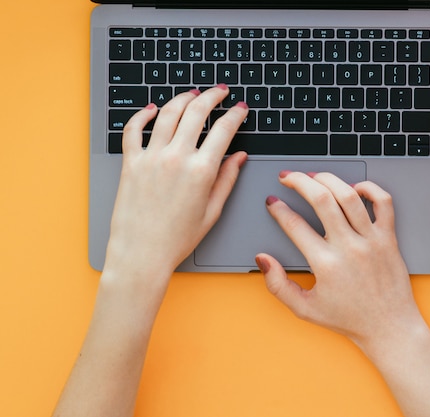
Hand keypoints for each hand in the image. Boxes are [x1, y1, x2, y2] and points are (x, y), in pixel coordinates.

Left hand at [104, 86, 248, 288]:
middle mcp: (176, 158)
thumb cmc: (176, 239)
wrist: (142, 254)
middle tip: (220, 91)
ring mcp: (151, 158)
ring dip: (183, 98)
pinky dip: (141, 114)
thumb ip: (227, 179)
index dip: (235, 114)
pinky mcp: (130, 163)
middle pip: (196, 112)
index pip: (223, 130)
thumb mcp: (212, 211)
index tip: (240, 108)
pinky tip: (151, 109)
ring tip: (192, 93)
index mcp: (201, 171)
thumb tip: (238, 157)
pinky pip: (133, 129)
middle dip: (212, 96)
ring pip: (167, 113)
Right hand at [255, 171, 420, 348]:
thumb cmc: (349, 319)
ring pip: (349, 195)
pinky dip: (370, 188)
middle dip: (299, 181)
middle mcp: (349, 248)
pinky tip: (354, 188)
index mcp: (326, 264)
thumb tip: (262, 259)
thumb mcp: (305, 309)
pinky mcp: (389, 238)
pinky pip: (383, 202)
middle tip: (288, 177)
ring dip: (328, 179)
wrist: (389, 328)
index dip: (278, 209)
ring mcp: (371, 240)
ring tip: (315, 176)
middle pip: (321, 200)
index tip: (272, 202)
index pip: (294, 225)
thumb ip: (278, 285)